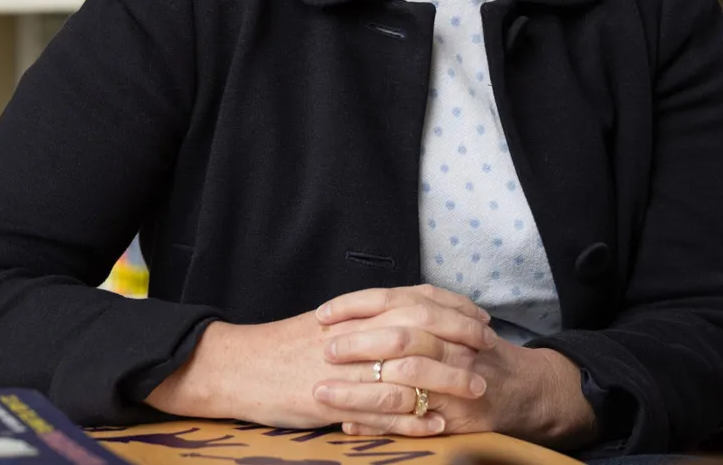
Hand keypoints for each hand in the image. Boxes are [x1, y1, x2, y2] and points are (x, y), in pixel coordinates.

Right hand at [144, 285, 496, 435]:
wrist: (235, 366)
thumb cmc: (279, 348)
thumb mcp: (325, 325)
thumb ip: (362, 320)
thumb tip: (401, 318)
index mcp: (352, 313)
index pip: (412, 300)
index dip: (450, 306)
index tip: (478, 314)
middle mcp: (352, 335)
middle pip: (419, 330)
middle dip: (459, 337)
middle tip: (488, 347)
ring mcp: (344, 370)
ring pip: (407, 372)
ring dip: (446, 381)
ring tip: (476, 389)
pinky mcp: (333, 401)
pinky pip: (381, 412)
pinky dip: (413, 419)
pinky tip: (437, 423)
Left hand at [312, 286, 597, 446]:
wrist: (524, 388)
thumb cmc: (473, 352)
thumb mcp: (447, 320)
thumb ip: (410, 312)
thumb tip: (352, 314)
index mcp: (442, 314)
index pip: (394, 299)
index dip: (355, 305)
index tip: (322, 314)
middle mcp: (452, 342)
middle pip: (401, 335)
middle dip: (358, 343)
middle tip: (325, 350)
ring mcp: (456, 378)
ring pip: (405, 380)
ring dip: (359, 388)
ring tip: (324, 392)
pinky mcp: (458, 414)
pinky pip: (414, 420)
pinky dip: (379, 423)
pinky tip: (350, 424)